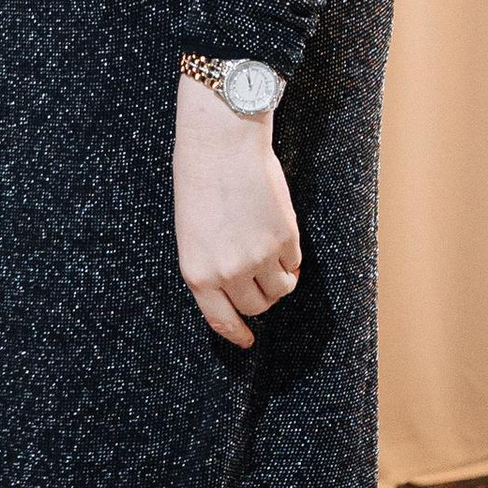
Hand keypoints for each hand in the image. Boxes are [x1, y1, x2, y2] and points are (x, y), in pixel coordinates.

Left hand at [172, 77, 298, 349]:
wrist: (220, 146)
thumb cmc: (199, 183)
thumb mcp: (192, 233)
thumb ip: (212, 264)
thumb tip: (239, 291)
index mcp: (197, 272)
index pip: (220, 320)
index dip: (237, 333)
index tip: (247, 341)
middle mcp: (227, 272)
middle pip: (256, 306)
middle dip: (261, 297)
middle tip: (260, 278)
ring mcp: (259, 258)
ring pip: (280, 289)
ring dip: (280, 279)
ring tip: (271, 255)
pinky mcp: (284, 240)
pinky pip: (294, 263)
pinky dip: (291, 257)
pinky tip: (278, 234)